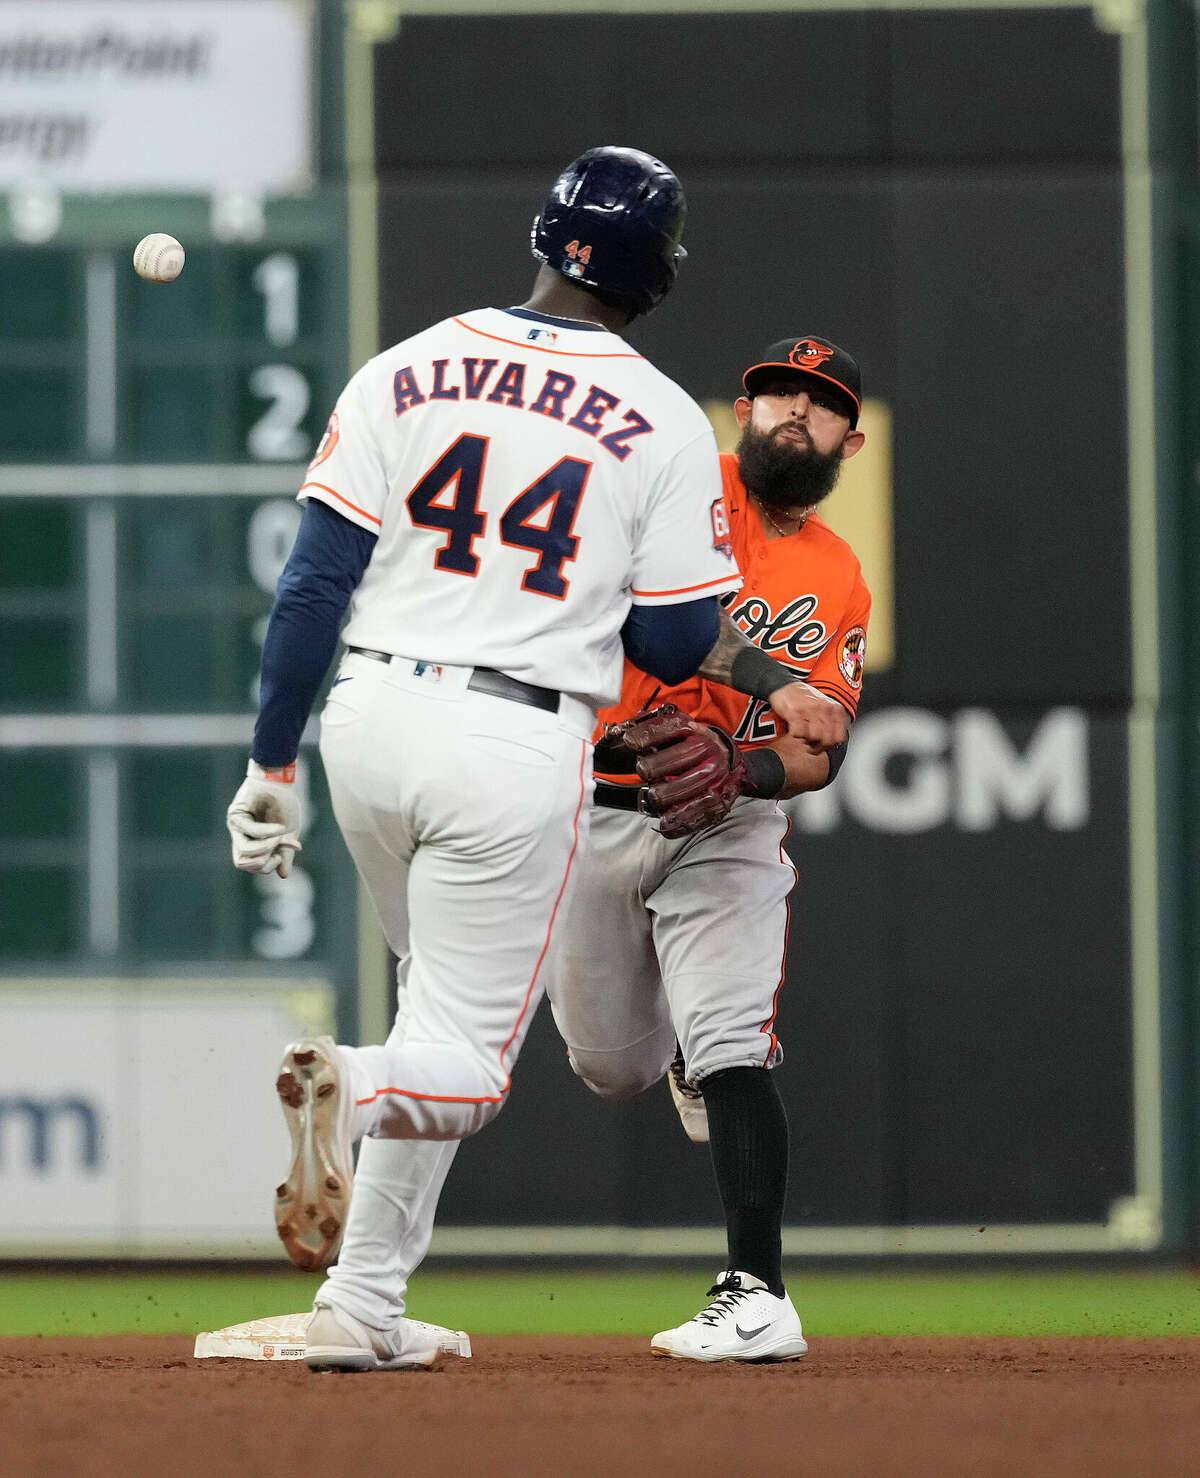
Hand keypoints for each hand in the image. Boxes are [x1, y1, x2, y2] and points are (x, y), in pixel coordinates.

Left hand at [226, 759, 302, 876]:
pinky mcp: (236, 815)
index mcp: (252, 842)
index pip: (252, 865)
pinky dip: (266, 833)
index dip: (268, 866)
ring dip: (265, 848)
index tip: (282, 855)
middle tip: (277, 854)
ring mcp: (236, 826)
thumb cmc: (284, 805)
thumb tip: (283, 876)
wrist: (280, 781)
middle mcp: (241, 836)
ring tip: (279, 838)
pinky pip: (249, 832)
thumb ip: (285, 854)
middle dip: (261, 863)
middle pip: (241, 863)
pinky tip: (279, 829)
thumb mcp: (289, 833)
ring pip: (243, 852)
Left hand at [598, 704, 745, 838]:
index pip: (670, 728)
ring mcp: (716, 776)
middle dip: (656, 765)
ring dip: (668, 794)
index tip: (629, 741)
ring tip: (652, 796)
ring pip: (692, 786)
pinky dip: (680, 821)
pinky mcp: (719, 800)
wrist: (729, 762)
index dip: (648, 734)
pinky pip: (701, 812)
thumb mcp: (674, 733)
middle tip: (642, 770)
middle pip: (680, 758)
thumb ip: (647, 733)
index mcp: (693, 730)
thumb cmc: (690, 747)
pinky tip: (664, 824)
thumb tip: (615, 735)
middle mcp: (708, 750)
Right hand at [767, 683, 847, 751]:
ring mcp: (810, 710)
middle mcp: (824, 709)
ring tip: (803, 739)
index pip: (839, 737)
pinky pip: (798, 732)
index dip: (830, 746)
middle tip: (812, 747)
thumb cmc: (805, 698)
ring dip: (807, 742)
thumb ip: (832, 720)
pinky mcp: (795, 712)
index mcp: (834, 708)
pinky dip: (796, 736)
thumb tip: (835, 741)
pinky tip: (795, 732)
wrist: (785, 685)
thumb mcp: (825, 706)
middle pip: (827, 740)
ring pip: (814, 737)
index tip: (823, 746)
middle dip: (818, 748)